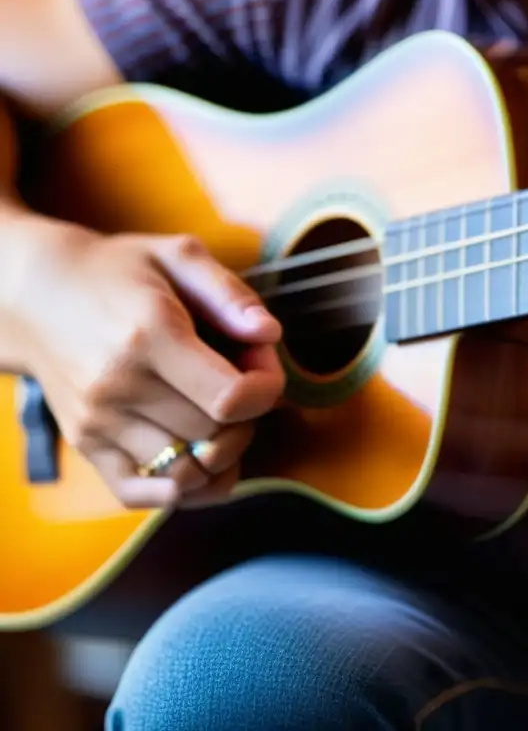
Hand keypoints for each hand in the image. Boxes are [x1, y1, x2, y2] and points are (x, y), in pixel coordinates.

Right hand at [13, 221, 284, 509]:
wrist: (34, 292)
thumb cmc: (119, 272)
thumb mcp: (177, 255)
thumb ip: (230, 293)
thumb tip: (270, 335)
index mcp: (149, 335)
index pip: (230, 399)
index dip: (266, 390)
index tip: (262, 366)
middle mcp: (119, 385)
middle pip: (215, 435)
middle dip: (249, 415)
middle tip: (241, 382)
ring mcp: (97, 421)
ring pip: (187, 471)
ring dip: (222, 451)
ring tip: (218, 414)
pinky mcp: (85, 444)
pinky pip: (140, 495)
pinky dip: (182, 490)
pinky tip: (199, 459)